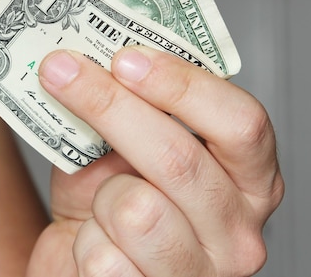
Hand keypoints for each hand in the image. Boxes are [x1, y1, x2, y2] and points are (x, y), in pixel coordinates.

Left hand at [27, 46, 283, 276]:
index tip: (124, 57)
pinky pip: (104, 258)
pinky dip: (84, 242)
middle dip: (109, 106)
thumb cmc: (109, 201)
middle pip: (179, 158)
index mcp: (249, 179)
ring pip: (135, 210)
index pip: (241, 123)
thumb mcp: (120, 148)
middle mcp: (240, 230)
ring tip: (100, 203)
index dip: (181, 84)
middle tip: (61, 70)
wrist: (85, 262)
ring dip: (99, 197)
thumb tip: (87, 55)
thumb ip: (122, 108)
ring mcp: (201, 272)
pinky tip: (95, 243)